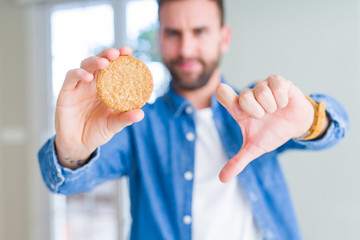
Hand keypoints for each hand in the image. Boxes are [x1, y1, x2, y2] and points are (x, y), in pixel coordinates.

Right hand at [55, 47, 143, 168]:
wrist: (78, 144)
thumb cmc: (98, 132)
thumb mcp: (113, 125)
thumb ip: (125, 118)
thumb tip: (141, 113)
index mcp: (107, 88)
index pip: (114, 68)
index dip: (121, 57)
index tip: (128, 51)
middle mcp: (94, 83)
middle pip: (100, 62)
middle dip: (107, 54)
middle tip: (117, 53)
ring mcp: (80, 86)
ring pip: (85, 65)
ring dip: (95, 61)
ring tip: (105, 63)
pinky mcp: (66, 92)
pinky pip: (71, 78)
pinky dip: (79, 74)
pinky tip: (88, 77)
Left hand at [216, 75, 314, 182]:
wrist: (295, 127)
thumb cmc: (271, 133)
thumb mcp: (254, 148)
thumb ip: (238, 161)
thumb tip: (222, 179)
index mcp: (239, 108)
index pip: (223, 94)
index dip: (225, 95)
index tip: (231, 102)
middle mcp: (248, 95)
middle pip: (243, 97)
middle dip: (257, 112)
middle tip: (265, 116)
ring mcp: (263, 86)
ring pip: (260, 91)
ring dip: (271, 106)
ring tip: (275, 111)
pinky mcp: (278, 81)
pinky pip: (276, 85)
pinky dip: (282, 98)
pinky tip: (284, 103)